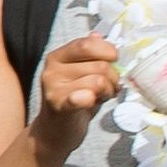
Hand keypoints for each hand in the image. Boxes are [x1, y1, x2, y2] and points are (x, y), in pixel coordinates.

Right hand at [25, 32, 118, 161]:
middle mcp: (52, 68)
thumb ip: (91, 55)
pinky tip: (89, 101)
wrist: (56, 131)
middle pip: (100, 66)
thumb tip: (99, 34)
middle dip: (113, 79)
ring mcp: (52, 86)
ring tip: (99, 98)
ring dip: (108, 92)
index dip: (108, 52)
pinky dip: (89, 98)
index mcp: (59, 56)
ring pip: (98, 82)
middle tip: (108, 89)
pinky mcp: (58, 105)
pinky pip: (81, 96)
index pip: (88, 44)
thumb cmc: (75, 100)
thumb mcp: (84, 74)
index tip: (114, 62)